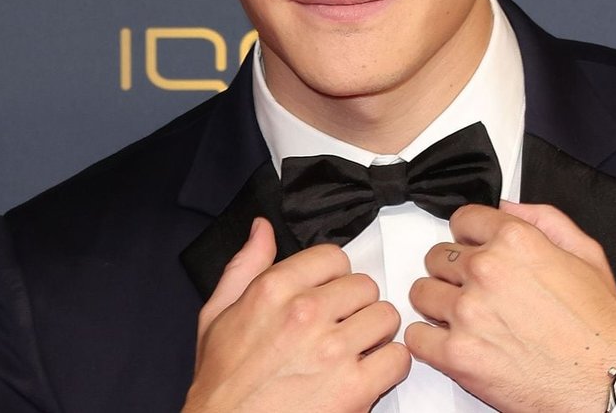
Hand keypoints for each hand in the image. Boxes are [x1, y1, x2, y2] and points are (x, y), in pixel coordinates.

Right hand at [184, 219, 410, 412]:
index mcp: (273, 289)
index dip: (332, 278)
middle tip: (338, 328)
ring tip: (352, 351)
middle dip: (354, 307)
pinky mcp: (354, 387)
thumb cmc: (222, 382)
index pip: (333, 257)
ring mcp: (333, 350)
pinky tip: (366, 373)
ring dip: (374, 334)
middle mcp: (305, 313)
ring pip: (386, 316)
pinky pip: (397, 357)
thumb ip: (244, 266)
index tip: (326, 297)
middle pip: (364, 285)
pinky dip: (388, 366)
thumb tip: (262, 229)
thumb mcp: (217, 315)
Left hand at [405, 201, 615, 412]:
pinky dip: (428, 339)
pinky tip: (451, 340)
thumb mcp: (585, 254)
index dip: (469, 236)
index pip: (462, 219)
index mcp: (516, 241)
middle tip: (474, 289)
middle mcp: (487, 271)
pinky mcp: (457, 355)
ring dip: (438, 302)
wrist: (607, 383)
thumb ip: (544, 219)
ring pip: (422, 292)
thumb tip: (507, 207)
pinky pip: (416, 336)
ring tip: (464, 316)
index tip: (472, 249)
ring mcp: (468, 313)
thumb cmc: (599, 326)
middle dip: (453, 270)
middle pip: (437, 256)